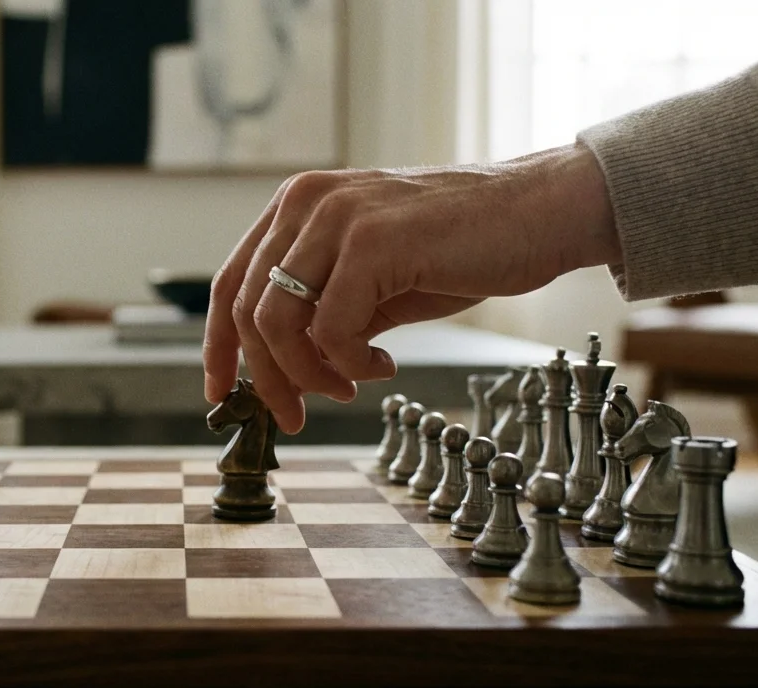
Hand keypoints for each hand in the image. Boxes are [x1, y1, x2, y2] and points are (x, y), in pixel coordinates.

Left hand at [203, 143, 620, 433]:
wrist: (539, 214)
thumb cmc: (462, 247)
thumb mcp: (373, 279)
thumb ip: (322, 310)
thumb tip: (280, 371)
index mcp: (298, 204)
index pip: (229, 282)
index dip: (218, 346)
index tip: (223, 393)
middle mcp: (306, 202)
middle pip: (246, 310)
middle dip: (267, 377)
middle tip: (295, 415)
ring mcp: (336, 216)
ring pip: (276, 323)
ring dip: (308, 374)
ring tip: (348, 386)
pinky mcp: (371, 242)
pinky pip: (329, 329)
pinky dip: (350, 364)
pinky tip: (383, 366)